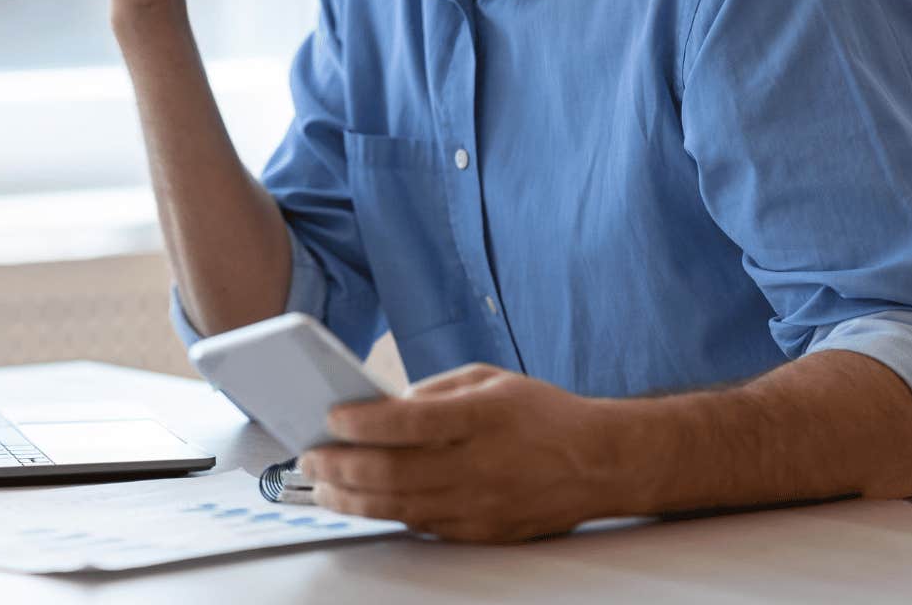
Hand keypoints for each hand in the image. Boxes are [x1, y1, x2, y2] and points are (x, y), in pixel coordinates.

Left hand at [298, 363, 638, 542]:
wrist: (600, 463)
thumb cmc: (543, 415)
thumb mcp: (490, 380)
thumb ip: (435, 391)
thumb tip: (384, 407)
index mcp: (481, 416)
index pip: (407, 421)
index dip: (361, 421)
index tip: (330, 416)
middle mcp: (479, 463)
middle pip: (392, 471)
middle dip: (339, 465)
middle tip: (310, 457)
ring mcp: (480, 504)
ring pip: (398, 506)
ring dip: (351, 498)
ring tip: (323, 487)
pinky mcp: (482, 531)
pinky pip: (421, 525)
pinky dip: (386, 513)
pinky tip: (363, 503)